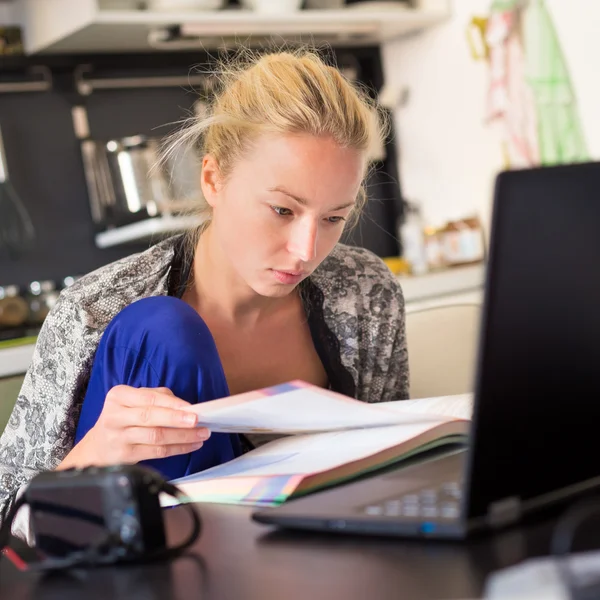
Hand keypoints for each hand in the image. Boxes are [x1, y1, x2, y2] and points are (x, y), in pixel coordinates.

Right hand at [57, 385, 209, 469]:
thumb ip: (157, 397)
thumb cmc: (123, 418)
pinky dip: (177, 448)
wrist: (97, 447)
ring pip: (156, 436)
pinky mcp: (125, 455)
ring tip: (201, 434)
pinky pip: (156, 451)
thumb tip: (185, 404)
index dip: (173, 404)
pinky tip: (191, 445)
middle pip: (151, 417)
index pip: (149, 399)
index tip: (193, 408)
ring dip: (182, 436)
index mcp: (119, 396)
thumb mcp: (132, 401)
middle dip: (178, 419)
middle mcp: (115, 416)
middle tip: (198, 421)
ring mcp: (118, 437)